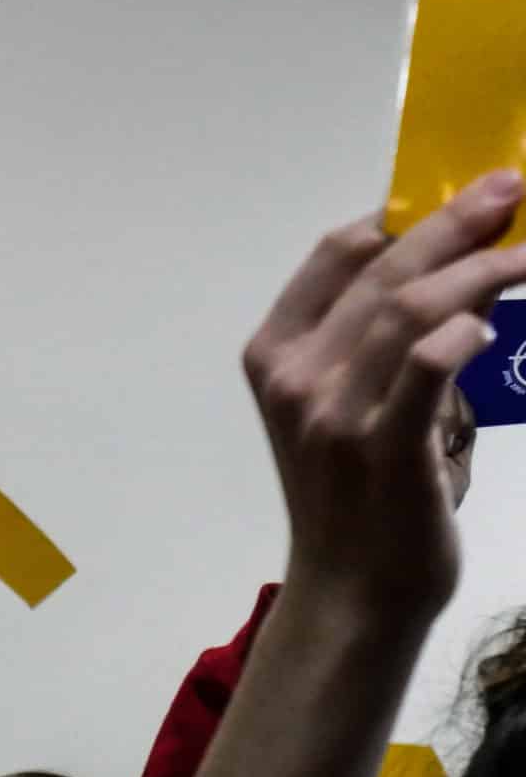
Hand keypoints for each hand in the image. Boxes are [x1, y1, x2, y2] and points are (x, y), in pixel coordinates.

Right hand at [243, 170, 525, 618]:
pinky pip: (422, 370)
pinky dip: (456, 334)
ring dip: (476, 271)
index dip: (399, 214)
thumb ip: (376, 344)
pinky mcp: (381, 448)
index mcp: (275, 351)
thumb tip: (455, 275)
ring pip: (407, 310)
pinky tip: (488, 321)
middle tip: (509, 186)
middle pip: (382, 271)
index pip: (336, 254)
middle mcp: (296, 372)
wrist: (351, 590)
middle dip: (451, 222)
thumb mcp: (342, 406)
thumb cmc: (355, 496)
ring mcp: (333, 410)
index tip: (458, 190)